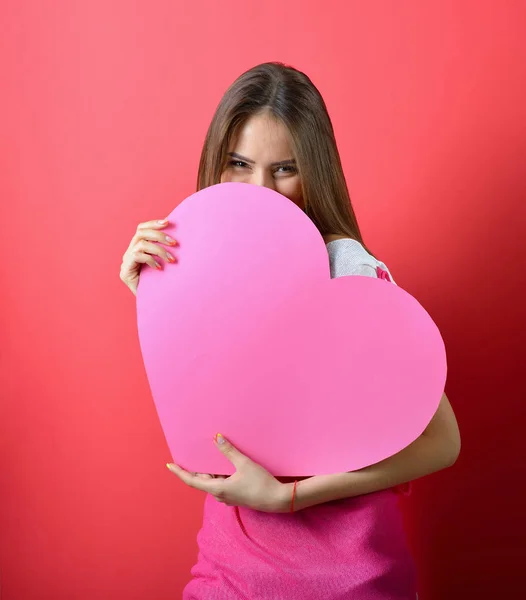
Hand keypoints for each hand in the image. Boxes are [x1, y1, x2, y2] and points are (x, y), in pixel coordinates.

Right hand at [120, 218, 178, 294]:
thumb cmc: (160, 283)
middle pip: (140, 233)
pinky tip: (160, 268)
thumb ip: (164, 250)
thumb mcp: (164, 263)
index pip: (141, 228)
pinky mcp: (125, 272)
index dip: (153, 223)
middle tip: (174, 243)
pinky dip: (151, 260)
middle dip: (159, 235)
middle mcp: (129, 253)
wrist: (152, 304)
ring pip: (141, 244)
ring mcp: (126, 262)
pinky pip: (137, 256)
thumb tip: (178, 237)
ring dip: (159, 250)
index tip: (168, 222)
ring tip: (172, 259)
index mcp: (136, 248)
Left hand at [166, 434, 291, 512]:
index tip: (169, 465)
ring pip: (213, 483)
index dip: (180, 473)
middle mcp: (220, 495)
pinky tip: (225, 466)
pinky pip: (222, 485)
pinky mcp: (236, 496)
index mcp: (218, 489)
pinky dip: (219, 475)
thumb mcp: (244, 464)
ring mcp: (228, 498)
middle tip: (194, 452)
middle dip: (198, 468)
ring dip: (210, 471)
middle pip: (203, 481)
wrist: (277, 500)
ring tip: (210, 456)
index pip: (192, 481)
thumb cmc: (260, 483)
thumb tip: (216, 438)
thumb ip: (229, 451)